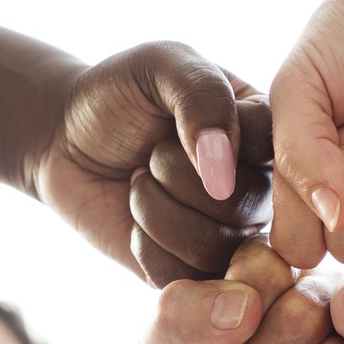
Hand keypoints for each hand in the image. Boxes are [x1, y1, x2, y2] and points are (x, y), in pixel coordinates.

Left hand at [34, 43, 273, 284]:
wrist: (64, 140)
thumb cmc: (118, 96)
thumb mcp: (160, 65)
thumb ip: (201, 94)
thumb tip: (222, 172)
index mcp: (265, 131)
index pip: (278, 150)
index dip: (220, 144)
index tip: (175, 123)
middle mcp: (261, 186)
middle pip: (246, 205)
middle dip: (176, 176)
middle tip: (150, 155)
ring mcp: (231, 233)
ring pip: (216, 248)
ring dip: (156, 211)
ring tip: (139, 183)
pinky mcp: (194, 270)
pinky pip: (185, 279)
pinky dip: (146, 247)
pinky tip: (135, 222)